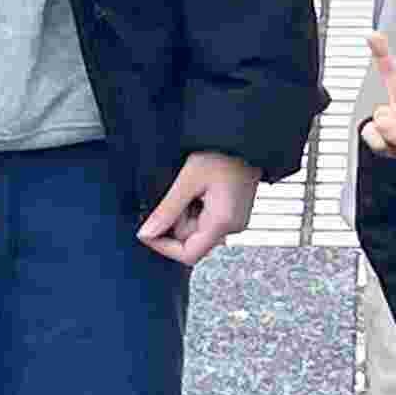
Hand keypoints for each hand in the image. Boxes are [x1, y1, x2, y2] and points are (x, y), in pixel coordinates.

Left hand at [135, 151, 261, 265]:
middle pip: (192, 242)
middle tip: (178, 193)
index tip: (147, 232)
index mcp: (222, 222)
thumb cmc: (224, 152)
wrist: (248, 140)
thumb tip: (147, 233)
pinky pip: (208, 221)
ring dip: (186, 213)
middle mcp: (232, 228)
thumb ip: (168, 209)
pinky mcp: (234, 214)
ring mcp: (235, 222)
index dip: (163, 247)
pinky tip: (200, 188)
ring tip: (191, 186)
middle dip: (177, 221)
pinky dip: (196, 209)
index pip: (188, 255)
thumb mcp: (189, 177)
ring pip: (198, 231)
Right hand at [358, 26, 395, 158]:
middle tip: (372, 35)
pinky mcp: (374, 135)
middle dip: (382, 56)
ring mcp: (389, 123)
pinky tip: (388, 154)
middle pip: (393, 79)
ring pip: (378, 116)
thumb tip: (383, 121)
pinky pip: (369, 133)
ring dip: (386, 136)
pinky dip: (377, 145)